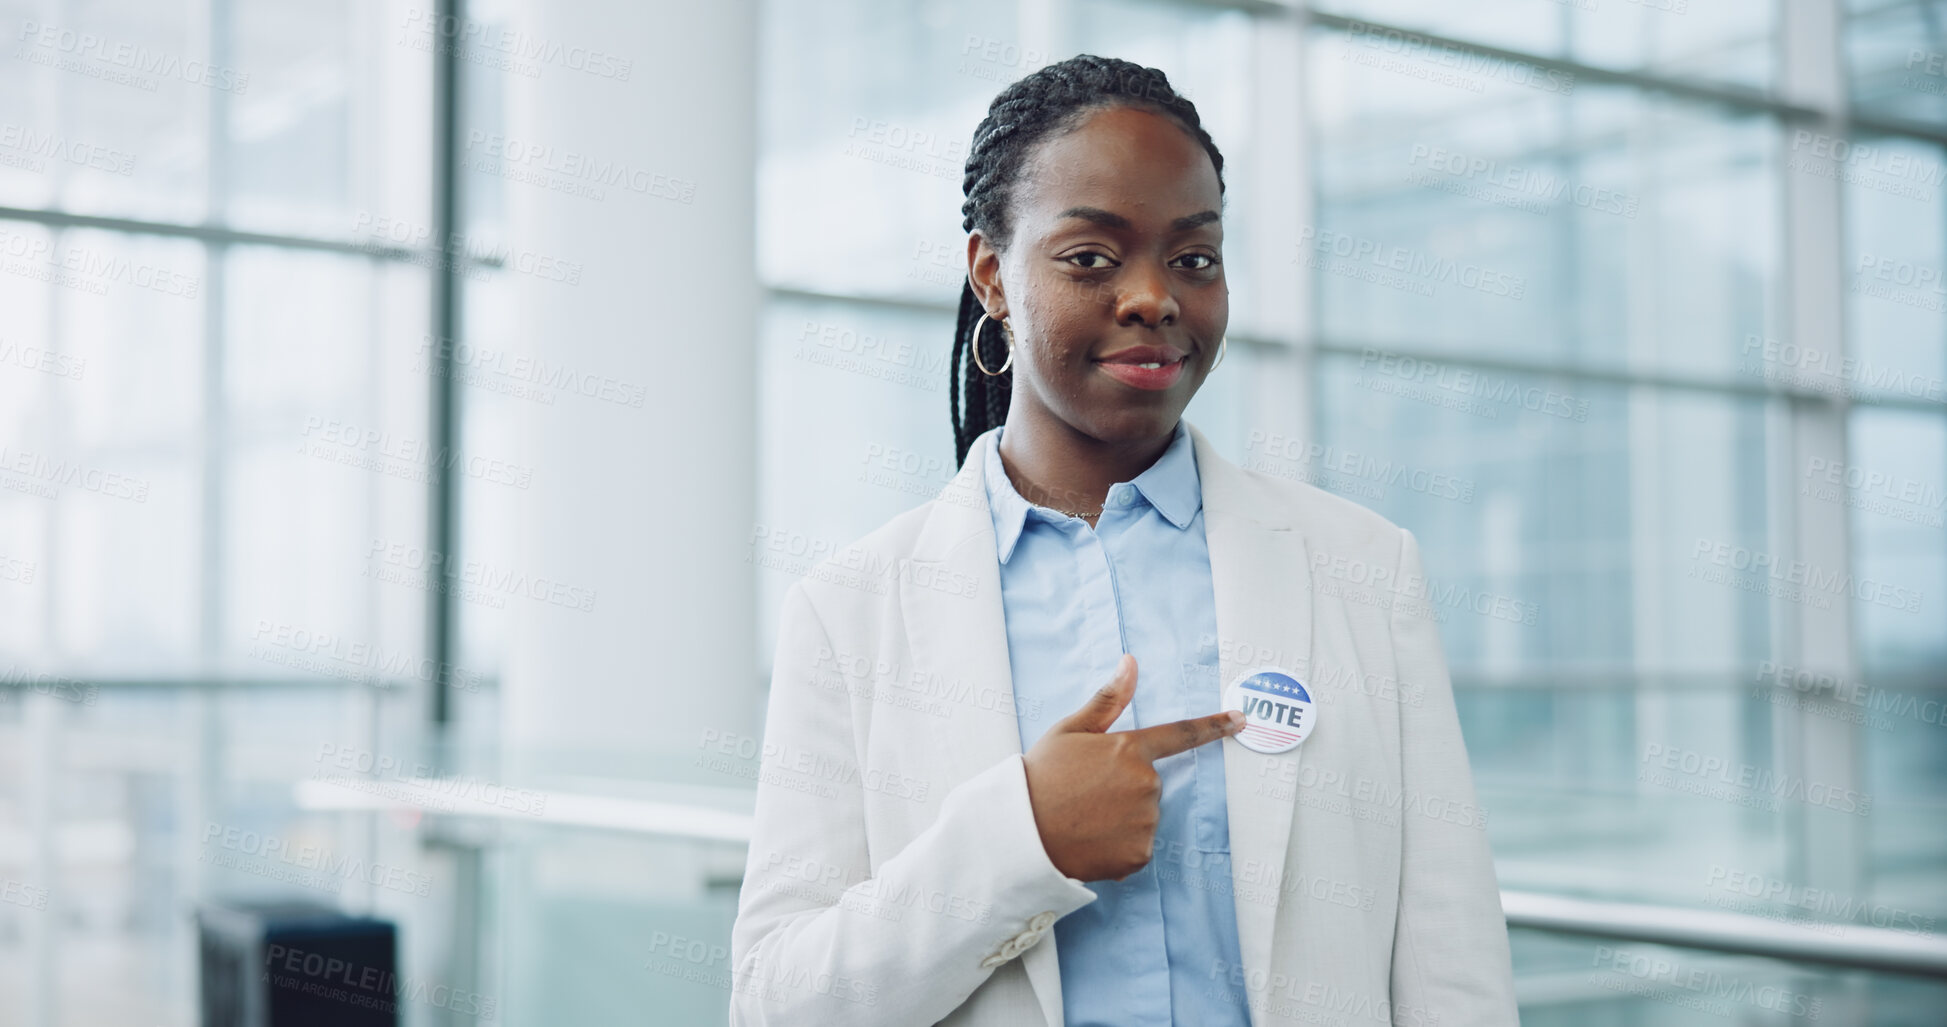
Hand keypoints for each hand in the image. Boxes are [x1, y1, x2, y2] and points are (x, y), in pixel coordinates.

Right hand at [1022, 653, 1244, 881]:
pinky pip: (1136, 847)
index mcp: (1129, 748)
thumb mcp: (1069, 731)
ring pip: (1142, 817)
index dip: (1213, 726)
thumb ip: (1107, 700)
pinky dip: (1117, 847)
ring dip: (1120, 819)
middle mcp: (1145, 784)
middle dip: (1123, 788)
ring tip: (1082, 819)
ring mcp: (1145, 821)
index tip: (1239, 720)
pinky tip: (1090, 841)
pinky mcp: (1139, 854)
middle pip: (1147, 784)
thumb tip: (1130, 663)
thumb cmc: (1040, 777)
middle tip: (1084, 794)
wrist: (1019, 833)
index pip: (1180, 734)